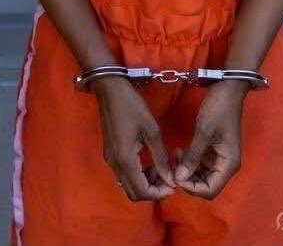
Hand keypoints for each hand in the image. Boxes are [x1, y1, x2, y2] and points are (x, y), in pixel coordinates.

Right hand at [92, 77, 175, 200]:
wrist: (109, 88)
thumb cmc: (132, 106)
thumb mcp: (152, 130)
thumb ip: (161, 157)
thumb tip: (171, 179)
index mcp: (125, 159)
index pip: (142, 191)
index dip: (159, 194)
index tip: (173, 185)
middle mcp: (115, 164)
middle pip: (133, 193)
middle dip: (152, 191)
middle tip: (167, 180)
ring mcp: (110, 159)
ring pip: (127, 185)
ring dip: (144, 184)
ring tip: (160, 170)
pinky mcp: (109, 153)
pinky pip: (123, 175)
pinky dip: (137, 176)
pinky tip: (148, 163)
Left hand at [174, 81, 246, 198]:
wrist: (228, 89)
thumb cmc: (219, 109)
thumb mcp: (204, 131)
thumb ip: (193, 156)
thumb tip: (179, 178)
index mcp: (228, 164)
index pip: (210, 190)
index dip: (192, 188)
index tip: (175, 176)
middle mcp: (225, 165)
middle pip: (206, 185)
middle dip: (188, 180)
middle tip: (172, 167)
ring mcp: (219, 158)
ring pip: (202, 175)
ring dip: (188, 171)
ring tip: (174, 157)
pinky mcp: (213, 150)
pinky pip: (201, 164)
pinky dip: (190, 162)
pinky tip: (179, 151)